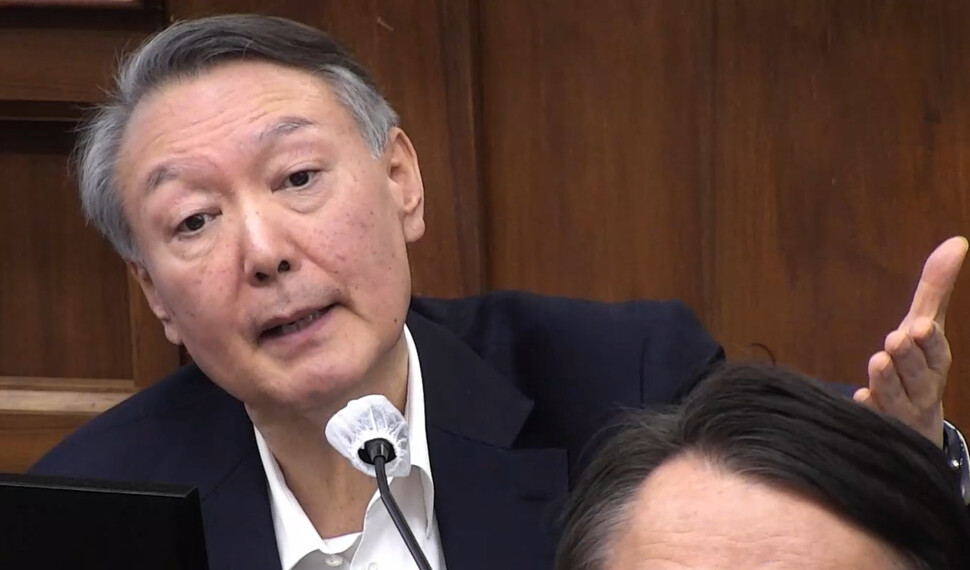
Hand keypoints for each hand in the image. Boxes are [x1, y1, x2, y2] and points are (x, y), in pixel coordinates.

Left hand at [854, 236, 967, 447]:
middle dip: (909, 357)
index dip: (930, 341)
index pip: (936, 352)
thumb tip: (957, 242)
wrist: (914, 424)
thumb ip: (936, 288)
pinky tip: (860, 399)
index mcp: (935, 364)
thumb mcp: (926, 327)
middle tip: (895, 338)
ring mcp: (899, 410)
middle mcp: (921, 389)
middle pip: (917, 375)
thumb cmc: (920, 366)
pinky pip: (871, 421)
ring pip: (894, 397)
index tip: (919, 326)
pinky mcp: (876, 426)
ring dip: (886, 380)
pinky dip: (868, 410)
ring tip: (878, 362)